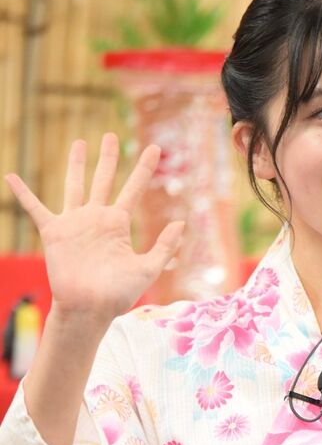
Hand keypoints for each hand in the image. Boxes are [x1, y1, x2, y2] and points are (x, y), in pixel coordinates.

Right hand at [4, 134, 184, 325]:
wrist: (89, 308)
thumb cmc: (118, 294)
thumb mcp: (147, 269)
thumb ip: (164, 246)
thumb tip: (181, 222)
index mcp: (118, 224)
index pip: (134, 189)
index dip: (144, 168)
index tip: (156, 148)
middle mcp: (96, 218)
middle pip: (103, 179)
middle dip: (108, 158)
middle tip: (110, 136)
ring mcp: (75, 223)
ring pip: (75, 185)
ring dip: (76, 165)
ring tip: (79, 142)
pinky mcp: (54, 232)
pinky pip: (35, 208)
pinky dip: (23, 193)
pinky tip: (11, 177)